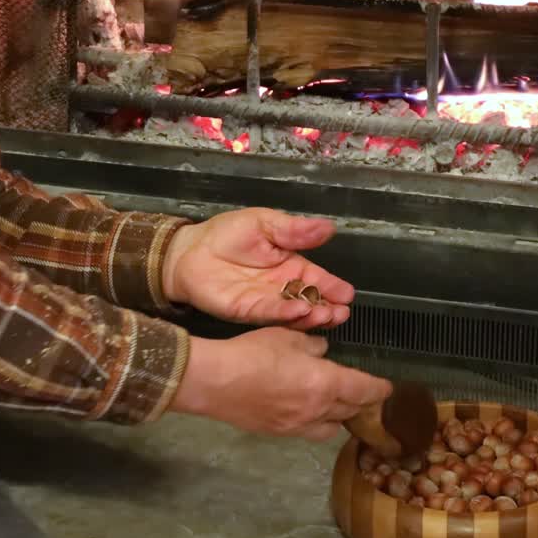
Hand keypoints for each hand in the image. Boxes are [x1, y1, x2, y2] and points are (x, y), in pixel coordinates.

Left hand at [162, 208, 352, 329]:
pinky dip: (286, 314)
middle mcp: (281, 287)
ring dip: (312, 315)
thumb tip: (328, 227)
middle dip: (328, 308)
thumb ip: (294, 229)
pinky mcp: (247, 311)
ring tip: (327, 316)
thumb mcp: (265, 222)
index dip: (333, 287)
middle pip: (310, 300)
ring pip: (294, 312)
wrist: (189, 250)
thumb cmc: (226, 234)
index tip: (348, 295)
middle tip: (342, 312)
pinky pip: (270, 313)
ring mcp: (265, 302)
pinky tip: (300, 311)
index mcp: (290, 264)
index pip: (317, 278)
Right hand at [170, 328, 392, 441]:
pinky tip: (305, 410)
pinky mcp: (279, 433)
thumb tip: (323, 351)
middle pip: (351, 411)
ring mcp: (298, 426)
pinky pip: (308, 431)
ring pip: (332, 427)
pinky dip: (315, 422)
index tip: (388, 388)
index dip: (380, 389)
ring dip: (339, 416)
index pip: (365, 390)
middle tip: (363, 393)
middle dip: (362, 402)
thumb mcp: (286, 336)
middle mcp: (317, 410)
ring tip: (335, 405)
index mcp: (325, 383)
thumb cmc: (251, 352)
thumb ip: (312, 345)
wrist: (214, 382)